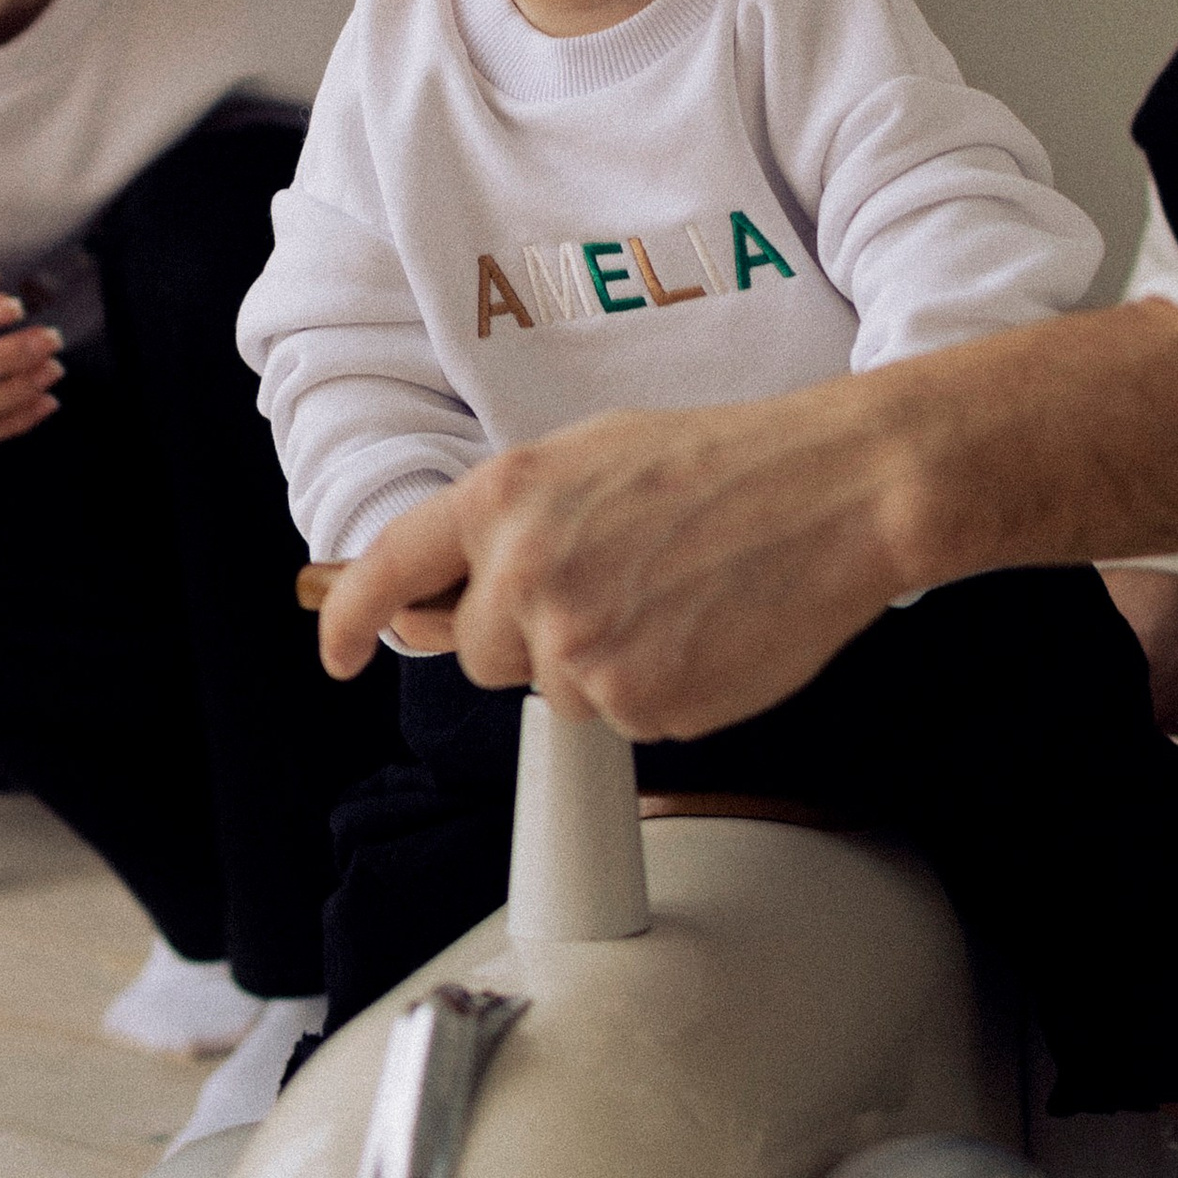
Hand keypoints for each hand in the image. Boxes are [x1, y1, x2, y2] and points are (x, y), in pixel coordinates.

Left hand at [315, 373, 924, 731]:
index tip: (339, 653)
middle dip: (527, 637)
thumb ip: (511, 518)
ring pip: (553, 692)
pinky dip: (656, 690)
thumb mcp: (592, 456)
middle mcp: (526, 573)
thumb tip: (455, 588)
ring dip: (599, 665)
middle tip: (613, 588)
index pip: (389, 572)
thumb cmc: (730, 463)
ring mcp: (579, 645)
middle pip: (476, 653)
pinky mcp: (635, 702)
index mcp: (506, 497)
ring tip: (673, 599)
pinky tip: (702, 631)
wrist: (838, 491)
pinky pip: (620, 721)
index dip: (351, 620)